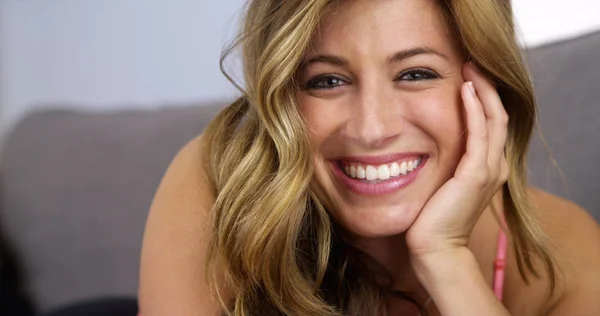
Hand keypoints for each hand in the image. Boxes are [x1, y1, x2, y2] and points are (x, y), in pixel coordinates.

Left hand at [406, 62, 508, 258]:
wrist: (434, 247)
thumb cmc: (430, 218)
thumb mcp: (439, 183)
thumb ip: (442, 163)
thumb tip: (422, 143)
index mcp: (486, 167)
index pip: (491, 123)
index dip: (483, 97)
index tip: (466, 75)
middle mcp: (493, 166)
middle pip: (498, 115)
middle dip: (486, 86)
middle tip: (471, 62)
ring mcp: (488, 170)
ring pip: (494, 119)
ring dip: (483, 90)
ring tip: (470, 67)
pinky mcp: (475, 174)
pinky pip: (479, 133)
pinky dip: (474, 109)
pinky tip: (465, 90)